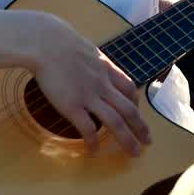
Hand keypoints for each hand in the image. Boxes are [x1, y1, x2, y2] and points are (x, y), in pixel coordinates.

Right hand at [28, 14, 150, 156]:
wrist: (46, 43)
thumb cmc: (61, 42)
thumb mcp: (87, 50)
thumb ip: (94, 62)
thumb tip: (93, 65)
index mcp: (107, 69)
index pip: (129, 89)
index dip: (136, 103)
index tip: (137, 113)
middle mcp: (103, 85)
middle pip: (129, 110)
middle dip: (141, 128)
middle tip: (148, 141)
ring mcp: (89, 96)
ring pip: (115, 122)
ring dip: (127, 139)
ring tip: (133, 152)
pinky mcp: (72, 106)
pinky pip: (88, 128)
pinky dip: (93, 142)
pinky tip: (94, 151)